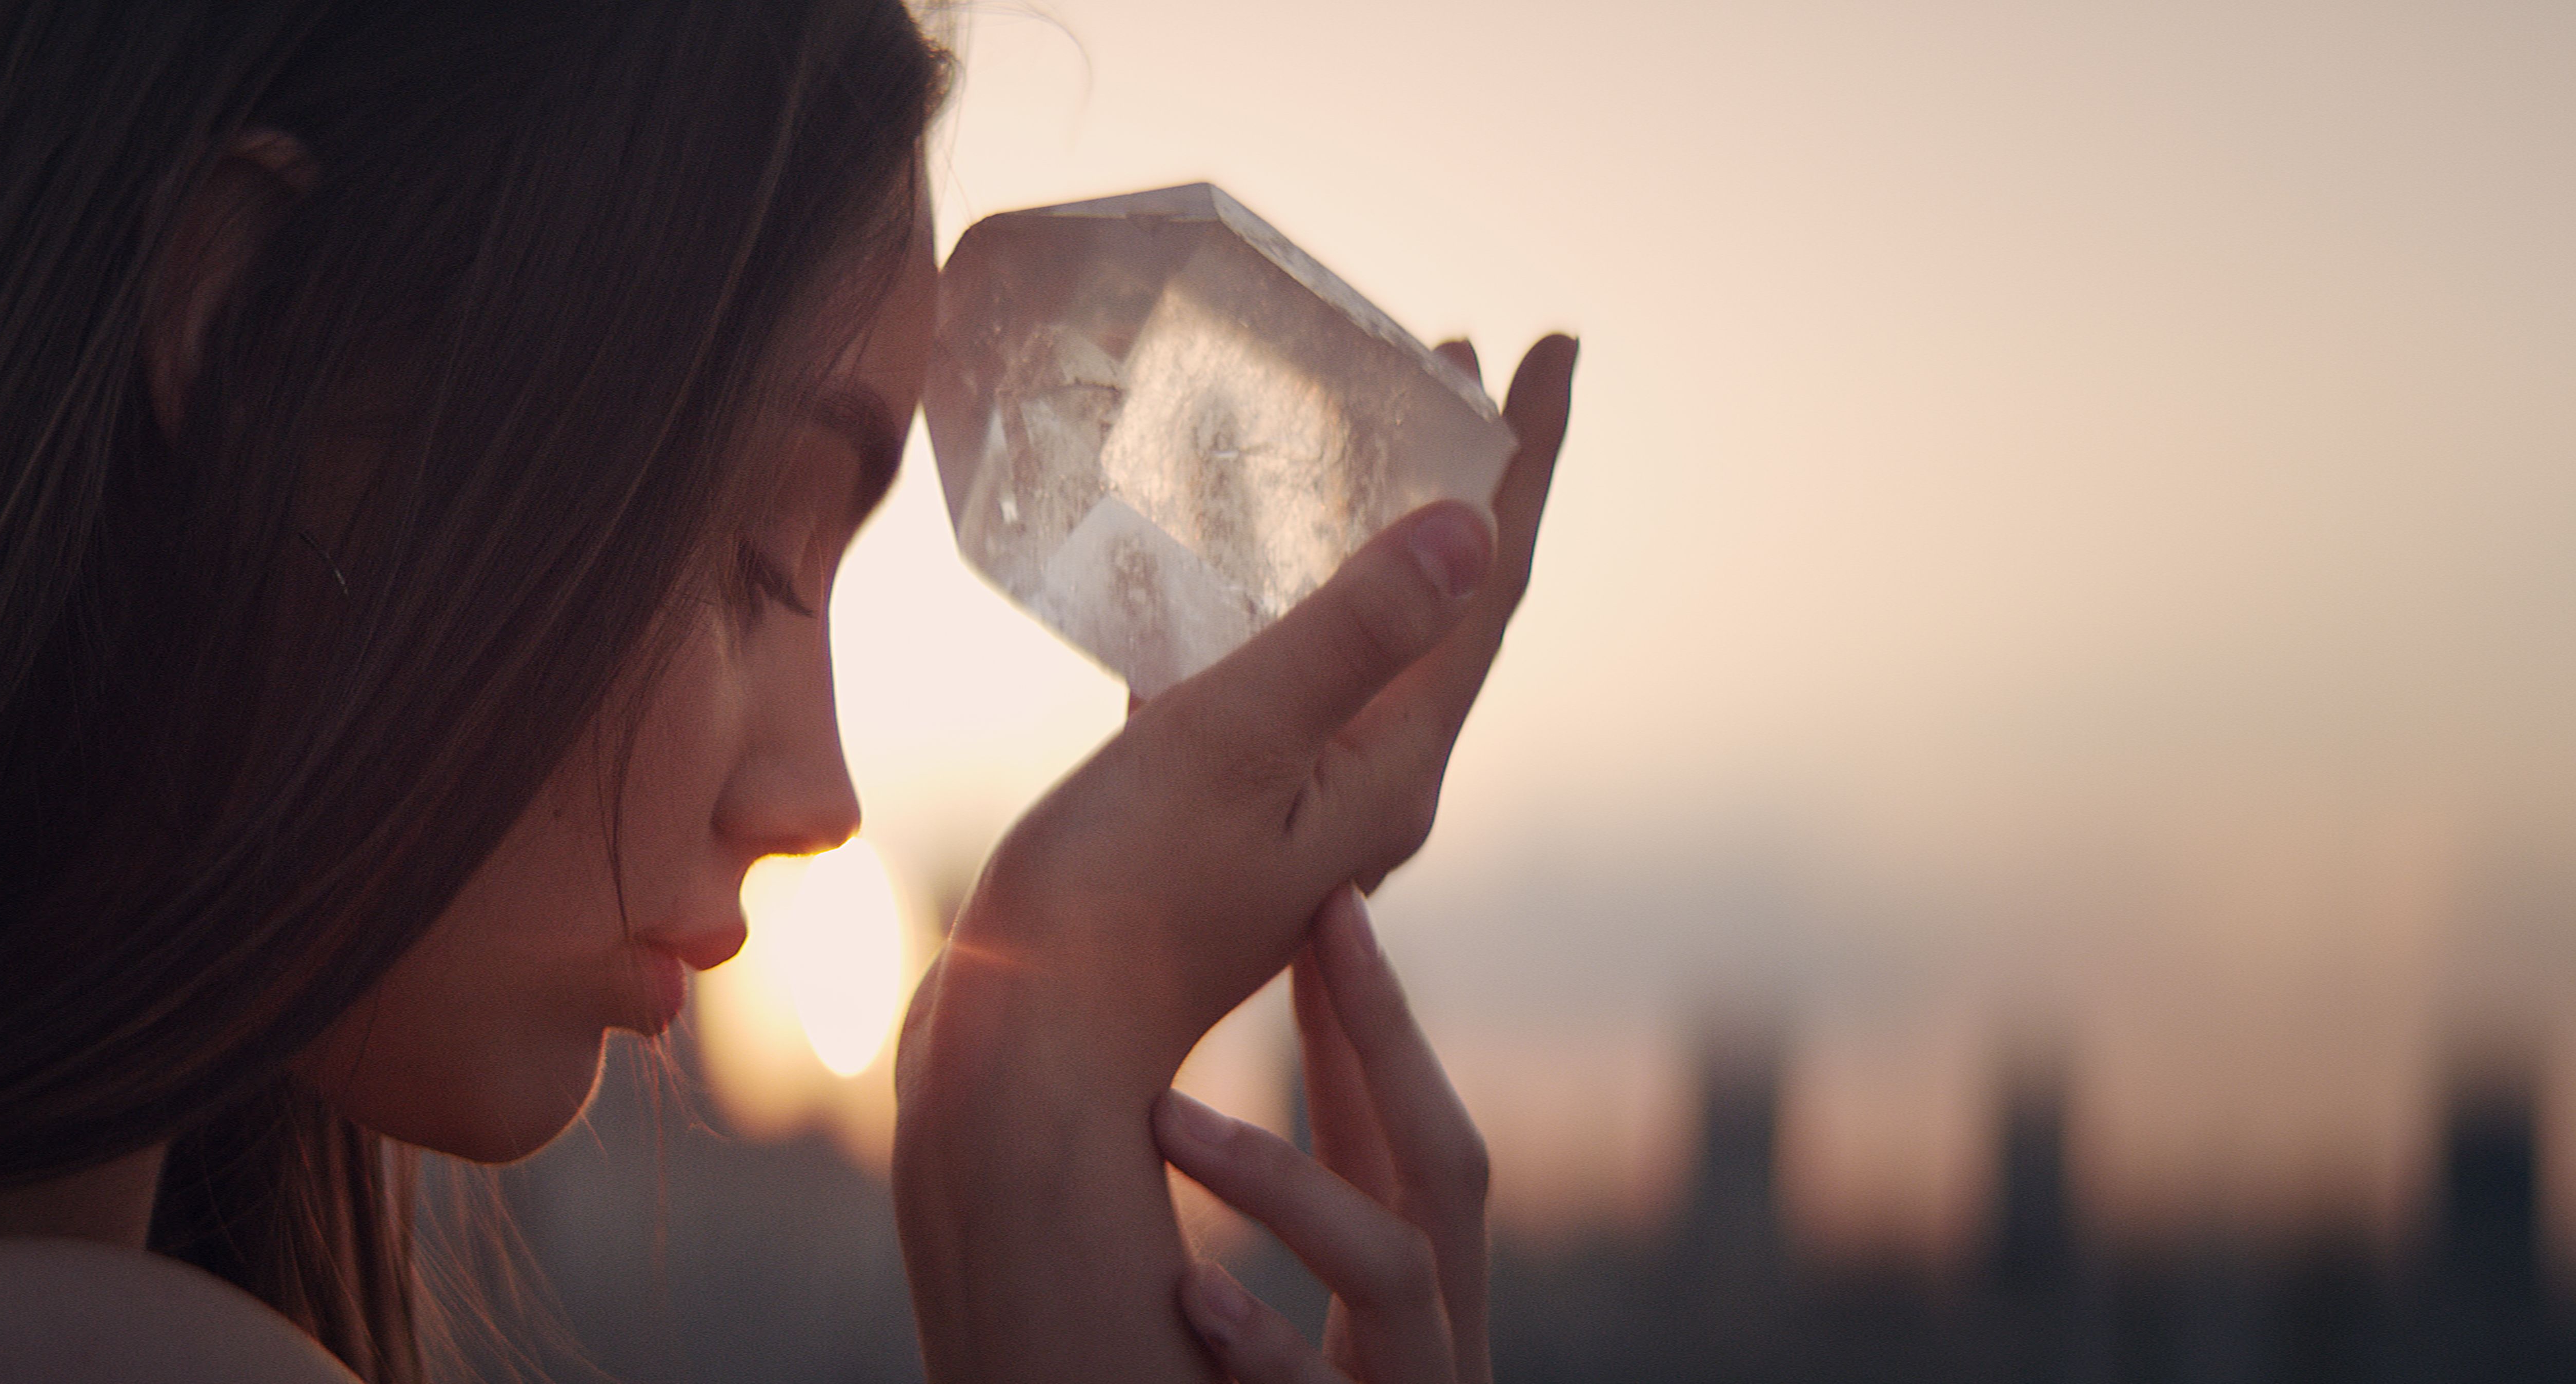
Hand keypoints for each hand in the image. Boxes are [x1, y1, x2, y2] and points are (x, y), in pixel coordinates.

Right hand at [914, 334, 1578, 1080]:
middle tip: (1456, 362)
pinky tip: (1211, 570)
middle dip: (1461, 480)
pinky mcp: (1212, 820)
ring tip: (1354, 434)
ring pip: (1351, 637)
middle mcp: (1365, 789)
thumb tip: (1472, 528)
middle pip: (1441, 604)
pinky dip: (1258, 605)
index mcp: (1392, 769)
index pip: (1488, 586)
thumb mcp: (1230, 746)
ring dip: (1361, 532)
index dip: (1525, 461)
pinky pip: (1261, 679)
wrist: (1024, 1063)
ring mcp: (1290, 808)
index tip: (1551, 346)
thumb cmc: (1112, 912)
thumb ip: (1345, 636)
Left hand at [1157, 890, 1491, 1383]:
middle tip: (1309, 927)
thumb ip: (1313, 1210)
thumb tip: (1219, 1069)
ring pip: (1397, 1272)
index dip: (1379, 1015)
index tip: (1329, 898)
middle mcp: (1442, 1329)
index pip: (1411, 1129)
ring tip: (1167, 1118)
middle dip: (1385, 1039)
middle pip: (1449, 1167)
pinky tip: (1195, 1295)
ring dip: (1285, 1185)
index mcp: (1428, 1286)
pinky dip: (1267, 1346)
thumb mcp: (1318, 1313)